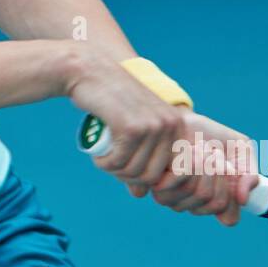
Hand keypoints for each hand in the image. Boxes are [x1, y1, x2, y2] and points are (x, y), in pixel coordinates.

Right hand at [68, 50, 189, 196]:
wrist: (91, 72)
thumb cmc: (111, 101)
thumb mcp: (133, 130)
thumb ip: (139, 160)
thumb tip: (140, 194)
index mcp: (177, 126)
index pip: (170, 173)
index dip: (147, 179)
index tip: (127, 170)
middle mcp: (170, 126)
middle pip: (152, 176)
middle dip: (127, 177)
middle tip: (110, 165)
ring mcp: (153, 126)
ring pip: (135, 171)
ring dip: (113, 171)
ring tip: (103, 159)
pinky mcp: (132, 127)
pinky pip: (119, 162)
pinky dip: (105, 164)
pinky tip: (98, 157)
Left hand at [127, 111, 259, 225]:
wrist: (182, 120)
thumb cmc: (212, 136)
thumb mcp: (241, 150)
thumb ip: (249, 175)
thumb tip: (243, 200)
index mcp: (214, 202)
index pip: (227, 214)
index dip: (228, 186)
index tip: (227, 163)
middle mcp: (193, 205)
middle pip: (212, 200)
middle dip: (216, 169)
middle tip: (211, 152)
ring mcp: (174, 198)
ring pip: (195, 192)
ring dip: (201, 163)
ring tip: (197, 148)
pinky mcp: (156, 185)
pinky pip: (175, 182)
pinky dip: (185, 160)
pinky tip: (183, 150)